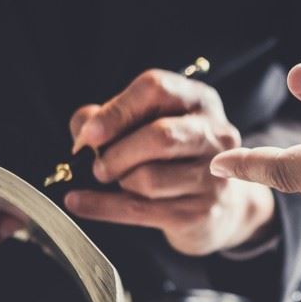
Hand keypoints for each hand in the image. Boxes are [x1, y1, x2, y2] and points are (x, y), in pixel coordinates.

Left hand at [65, 69, 275, 255]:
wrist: (221, 206)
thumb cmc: (174, 157)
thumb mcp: (147, 124)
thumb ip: (109, 117)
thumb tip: (83, 130)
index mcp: (198, 100)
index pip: (156, 90)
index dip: (117, 110)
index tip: (89, 133)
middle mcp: (215, 134)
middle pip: (160, 137)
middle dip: (116, 152)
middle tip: (97, 164)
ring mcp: (213, 176)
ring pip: (150, 178)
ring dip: (119, 180)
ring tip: (115, 180)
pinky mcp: (201, 211)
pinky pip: (141, 210)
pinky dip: (101, 206)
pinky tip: (78, 202)